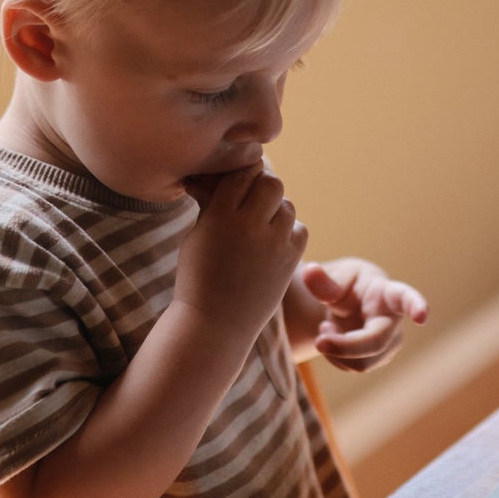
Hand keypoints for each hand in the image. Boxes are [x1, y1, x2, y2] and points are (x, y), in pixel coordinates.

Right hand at [175, 167, 306, 333]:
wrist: (216, 322)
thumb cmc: (199, 276)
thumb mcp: (198, 235)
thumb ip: (214, 203)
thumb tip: (218, 175)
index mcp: (221, 216)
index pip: (242, 175)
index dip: (243, 175)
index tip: (239, 182)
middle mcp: (250, 226)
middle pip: (271, 184)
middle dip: (263, 188)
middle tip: (253, 200)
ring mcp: (274, 244)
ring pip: (288, 206)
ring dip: (276, 210)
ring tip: (260, 225)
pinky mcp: (291, 261)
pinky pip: (300, 230)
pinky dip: (289, 231)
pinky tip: (273, 241)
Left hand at [301, 259, 428, 372]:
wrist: (347, 302)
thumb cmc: (348, 285)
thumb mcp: (335, 278)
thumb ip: (323, 281)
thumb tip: (311, 272)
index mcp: (388, 294)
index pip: (405, 299)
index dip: (416, 307)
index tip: (421, 315)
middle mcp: (395, 322)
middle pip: (374, 343)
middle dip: (344, 346)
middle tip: (319, 339)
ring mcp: (390, 344)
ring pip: (362, 362)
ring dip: (335, 350)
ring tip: (326, 327)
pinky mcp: (378, 359)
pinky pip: (353, 367)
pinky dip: (335, 356)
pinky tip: (332, 337)